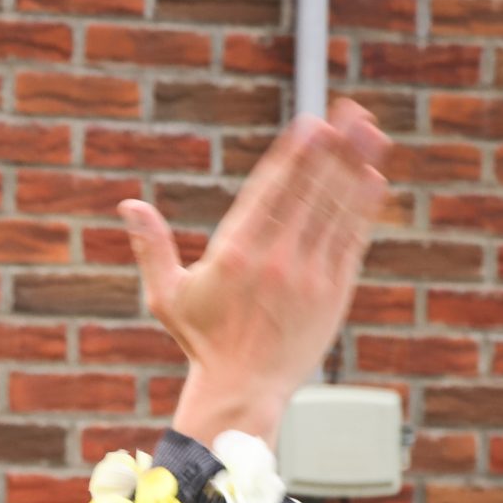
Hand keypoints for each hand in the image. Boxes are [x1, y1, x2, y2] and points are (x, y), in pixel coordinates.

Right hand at [120, 100, 388, 448]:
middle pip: (309, 191)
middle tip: (349, 113)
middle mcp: (274, 260)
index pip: (270, 191)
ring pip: (335, 209)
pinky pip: (351, 240)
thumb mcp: (167, 295)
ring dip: (355, 167)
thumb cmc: (202, 341)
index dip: (294, 154)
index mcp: (234, 254)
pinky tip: (373, 178)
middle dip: (332, 148)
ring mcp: (308, 276)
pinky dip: (363, 208)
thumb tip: (128, 205)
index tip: (312, 123)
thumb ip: (152, 247)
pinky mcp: (333, 292)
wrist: (242, 390)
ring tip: (370, 132)